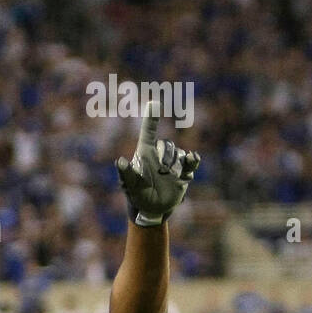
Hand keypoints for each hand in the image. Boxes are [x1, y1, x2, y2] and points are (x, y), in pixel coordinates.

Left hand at [116, 100, 199, 226]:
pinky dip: (192, 160)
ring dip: (175, 164)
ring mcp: (172, 162)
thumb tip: (119, 161)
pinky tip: (191, 160)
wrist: (153, 209)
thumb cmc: (138, 195)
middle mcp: (159, 155)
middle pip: (167, 145)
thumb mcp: (131, 186)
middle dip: (165, 157)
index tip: (154, 103)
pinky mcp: (183, 171)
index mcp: (145, 153)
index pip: (148, 133)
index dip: (151, 118)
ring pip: (178, 154)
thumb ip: (126, 173)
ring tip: (168, 177)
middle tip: (161, 172)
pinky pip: (191, 161)